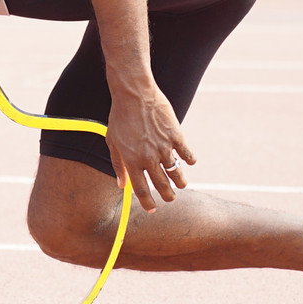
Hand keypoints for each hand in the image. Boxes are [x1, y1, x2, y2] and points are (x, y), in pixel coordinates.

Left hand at [105, 86, 196, 211]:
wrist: (134, 93)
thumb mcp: (112, 141)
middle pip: (161, 185)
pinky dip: (189, 160)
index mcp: (132, 161)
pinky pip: (186, 153)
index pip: (142, 190)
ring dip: (180, 181)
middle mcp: (149, 157)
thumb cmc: (120, 117)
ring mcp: (164, 147)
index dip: (148, 203)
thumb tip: (121, 185)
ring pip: (176, 172)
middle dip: (167, 195)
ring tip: (181, 185)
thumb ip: (118, 164)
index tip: (153, 209)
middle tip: (170, 198)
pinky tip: (189, 162)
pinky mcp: (176, 135)